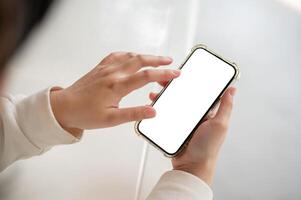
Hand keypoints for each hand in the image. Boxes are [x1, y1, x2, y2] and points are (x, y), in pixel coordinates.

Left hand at [50, 52, 179, 136]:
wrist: (64, 107)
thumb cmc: (85, 114)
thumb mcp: (111, 120)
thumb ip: (133, 114)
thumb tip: (152, 111)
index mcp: (117, 86)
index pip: (146, 76)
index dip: (163, 74)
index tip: (175, 74)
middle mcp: (112, 73)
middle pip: (140, 60)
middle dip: (158, 60)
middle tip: (170, 63)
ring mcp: (106, 68)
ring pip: (130, 56)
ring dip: (145, 56)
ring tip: (156, 60)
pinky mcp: (100, 68)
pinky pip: (117, 55)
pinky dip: (129, 54)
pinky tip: (132, 57)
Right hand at [150, 87, 235, 184]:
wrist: (191, 166)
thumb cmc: (208, 148)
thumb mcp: (220, 125)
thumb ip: (225, 107)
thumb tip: (232, 90)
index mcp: (207, 114)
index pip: (199, 94)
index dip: (192, 83)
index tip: (185, 74)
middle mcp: (195, 117)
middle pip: (183, 98)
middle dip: (174, 89)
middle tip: (165, 82)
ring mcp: (183, 123)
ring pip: (172, 106)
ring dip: (164, 99)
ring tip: (157, 93)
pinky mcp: (174, 130)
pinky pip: (166, 118)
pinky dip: (159, 112)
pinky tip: (155, 107)